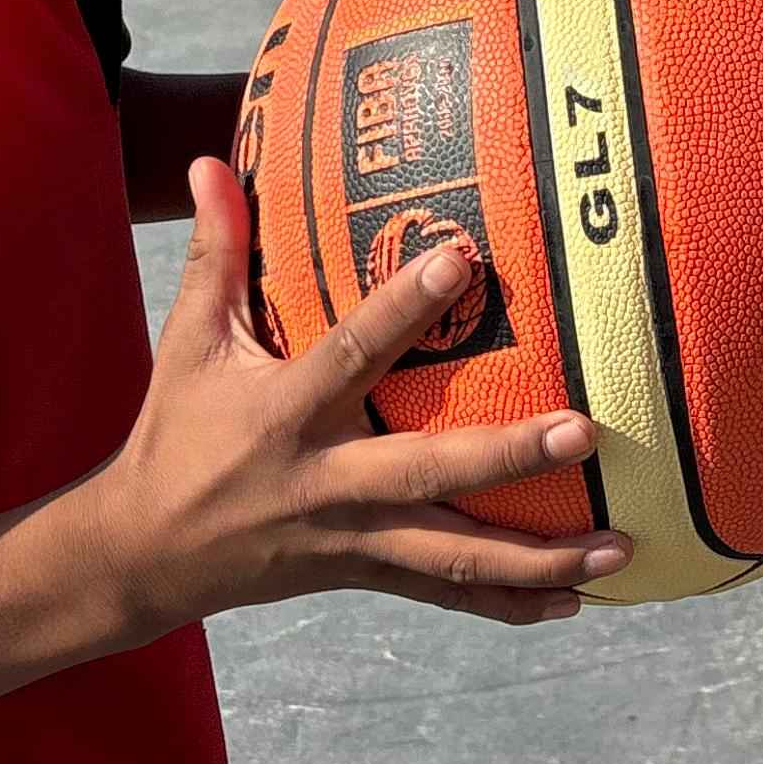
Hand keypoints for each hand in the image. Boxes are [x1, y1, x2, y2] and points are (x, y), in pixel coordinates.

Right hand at [81, 160, 624, 636]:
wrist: (143, 553)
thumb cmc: (175, 431)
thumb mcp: (187, 341)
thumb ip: (215, 253)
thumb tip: (205, 161)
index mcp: (284, 413)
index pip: (351, 354)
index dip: (402, 309)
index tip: (464, 260)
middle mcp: (326, 482)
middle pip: (427, 475)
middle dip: (507, 457)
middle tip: (585, 431)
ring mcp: (351, 538)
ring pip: (453, 555)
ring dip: (539, 559)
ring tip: (619, 549)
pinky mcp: (363, 571)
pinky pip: (445, 593)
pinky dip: (510, 602)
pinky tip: (576, 603)